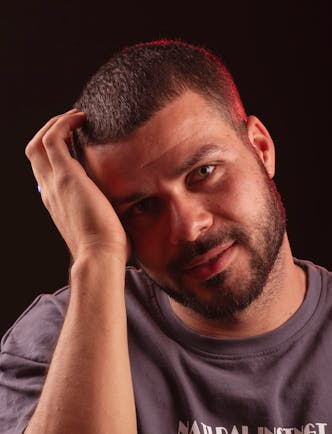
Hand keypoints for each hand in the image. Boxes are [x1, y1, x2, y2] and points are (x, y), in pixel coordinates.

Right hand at [25, 109, 129, 263]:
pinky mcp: (66, 175)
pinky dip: (63, 123)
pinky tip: (82, 119)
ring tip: (76, 117)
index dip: (56, 153)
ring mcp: (55, 182)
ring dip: (56, 124)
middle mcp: (50, 191)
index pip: (46, 171)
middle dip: (52, 132)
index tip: (76, 143)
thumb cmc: (108, 252)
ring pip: (39, 141)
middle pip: (36, 152)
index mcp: (57, 204)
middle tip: (74, 124)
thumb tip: (135, 215)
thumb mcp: (104, 229)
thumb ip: (109, 217)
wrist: (101, 258)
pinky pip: (54, 138)